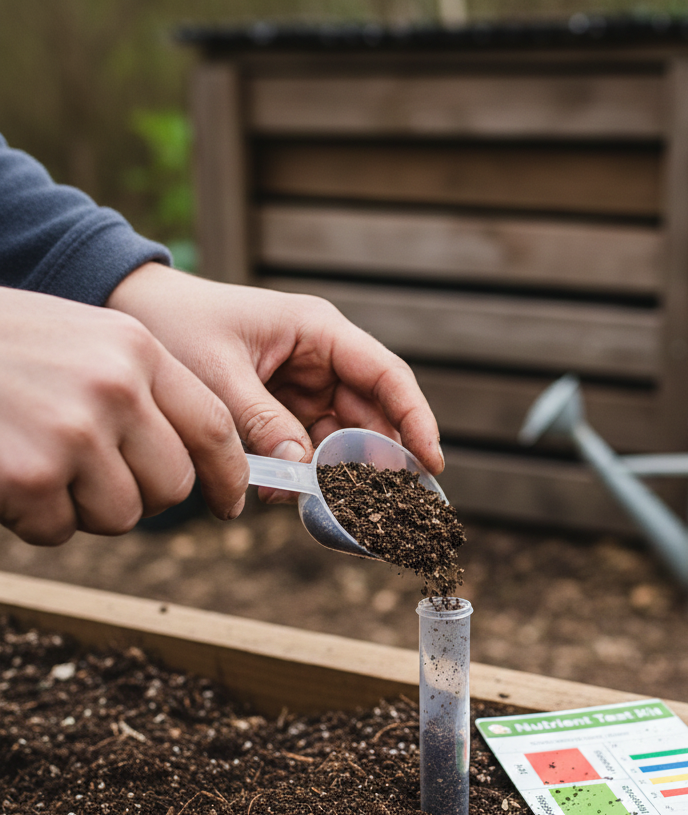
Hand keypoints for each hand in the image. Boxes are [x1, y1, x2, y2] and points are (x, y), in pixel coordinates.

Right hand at [0, 287, 247, 544]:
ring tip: (43, 466)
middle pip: (173, 484)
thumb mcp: (87, 341)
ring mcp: (72, 432)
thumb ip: (144, 389)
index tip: (230, 501)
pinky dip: (35, 519)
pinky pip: (61, 530)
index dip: (229, 475)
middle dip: (143, 495)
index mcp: (137, 351)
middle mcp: (115, 389)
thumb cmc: (3, 346)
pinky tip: (9, 475)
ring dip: (85, 508)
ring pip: (123, 515)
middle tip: (96, 478)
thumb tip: (200, 460)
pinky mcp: (28, 475)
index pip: (215, 427)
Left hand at [107, 265, 443, 502]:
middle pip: (371, 414)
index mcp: (319, 331)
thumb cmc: (174, 324)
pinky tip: (283, 491)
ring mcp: (303, 384)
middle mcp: (321, 358)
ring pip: (340, 436)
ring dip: (332, 472)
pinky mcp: (282, 407)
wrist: (129, 309)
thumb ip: (259, 420)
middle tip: (377, 504)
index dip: (415, 420)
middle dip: (373, 460)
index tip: (431, 463)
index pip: (387, 376)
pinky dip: (301, 471)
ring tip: (315, 501)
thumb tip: (302, 468)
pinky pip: (307, 445)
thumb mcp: (216, 373)